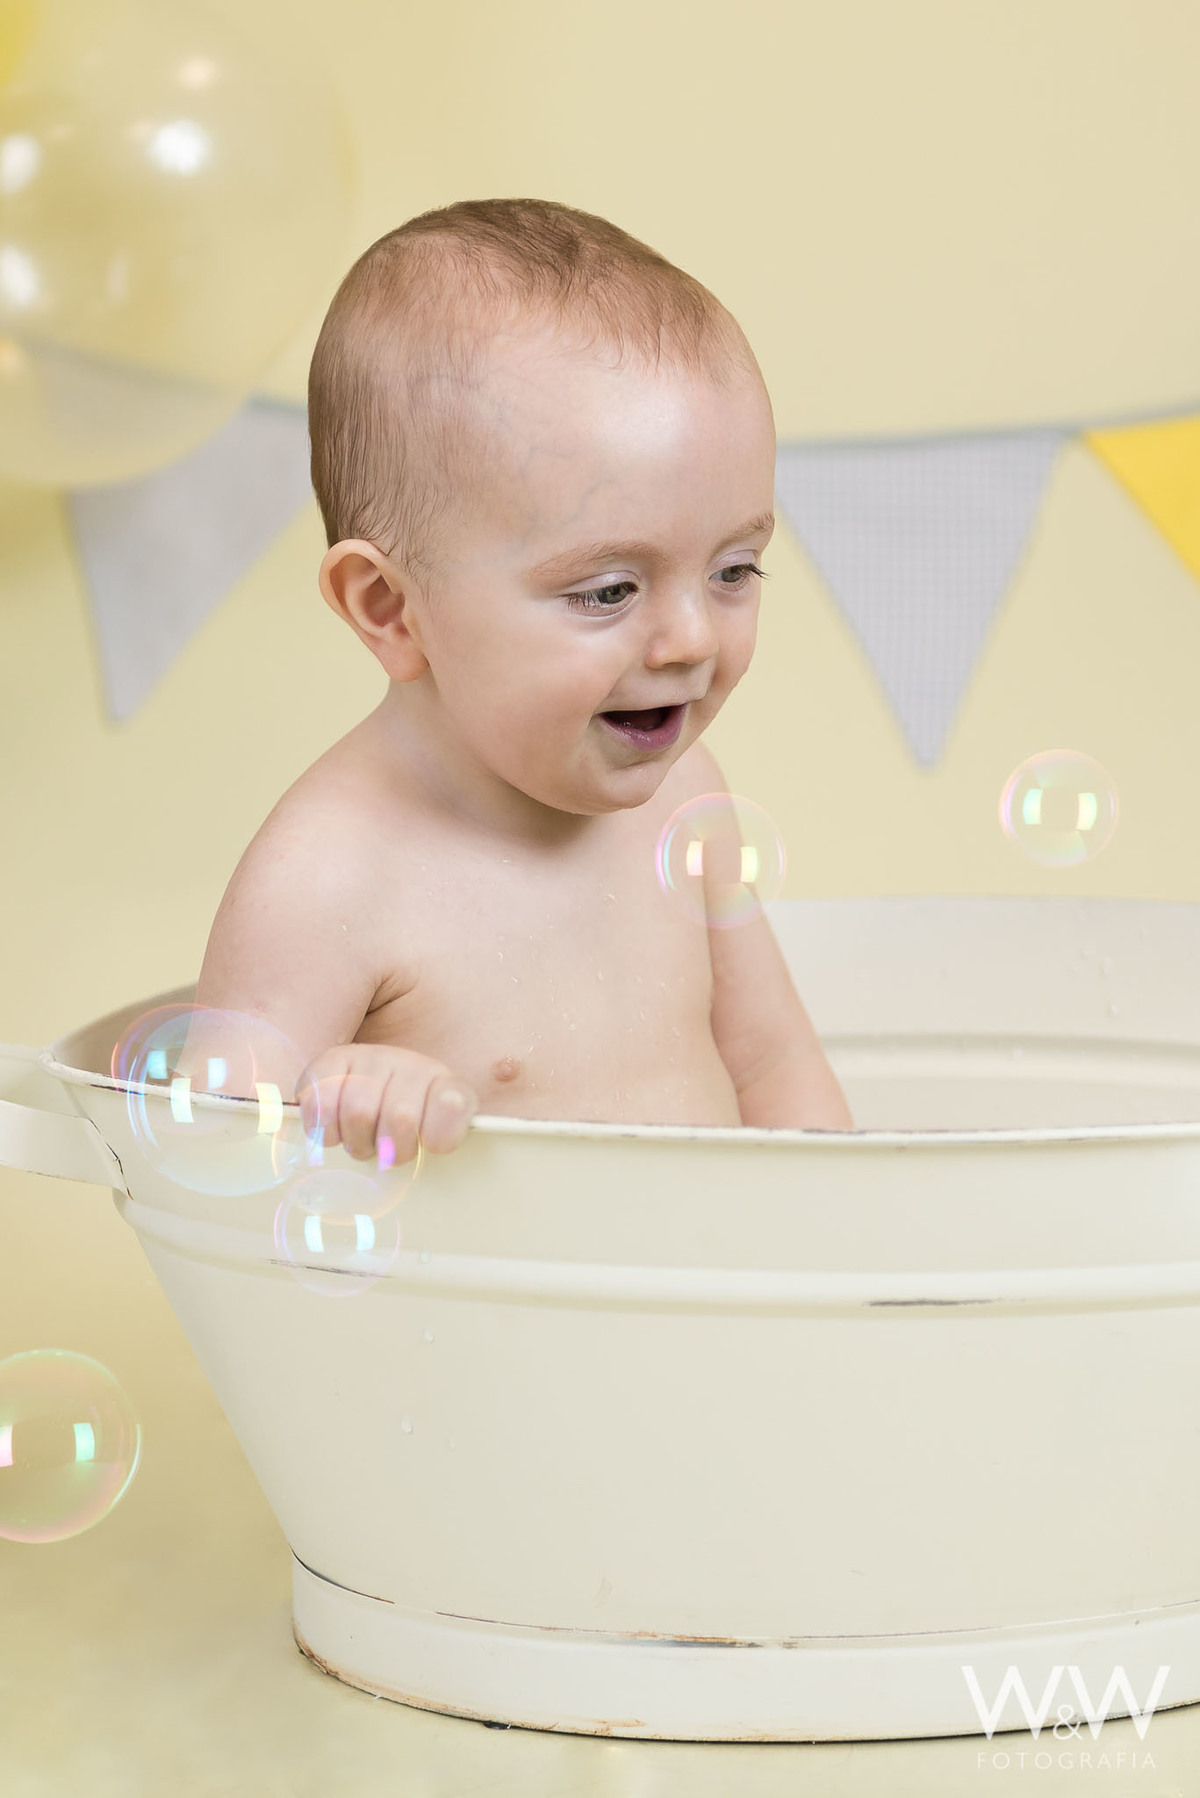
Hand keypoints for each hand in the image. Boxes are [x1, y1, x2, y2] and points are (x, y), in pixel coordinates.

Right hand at [295, 1042, 478, 1162]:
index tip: (425, 1144)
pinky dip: (325, 1129)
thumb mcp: (435, 1136)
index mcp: (445, 1085)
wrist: (373, 1090)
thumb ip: (444, 1135)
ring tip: (360, 1140)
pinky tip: (334, 1131)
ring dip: (356, 1141)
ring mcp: (372, 1058)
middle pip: (400, 1118)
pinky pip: (321, 1101)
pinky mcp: (333, 1060)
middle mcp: (411, 1064)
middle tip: (385, 1150)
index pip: (453, 1106)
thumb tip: (440, 1125)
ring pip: (358, 1112)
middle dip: (389, 1150)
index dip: (435, 1137)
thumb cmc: (406, 1128)